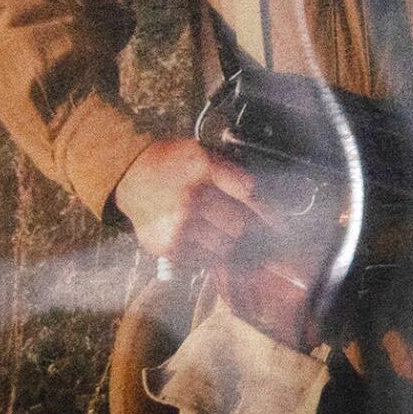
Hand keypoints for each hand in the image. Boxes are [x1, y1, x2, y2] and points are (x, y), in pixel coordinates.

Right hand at [112, 137, 259, 267]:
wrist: (130, 176)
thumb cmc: (171, 164)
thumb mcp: (202, 154)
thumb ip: (232, 174)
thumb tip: (262, 200)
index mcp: (202, 169)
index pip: (247, 193)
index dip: (269, 212)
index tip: (282, 225)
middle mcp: (191, 199)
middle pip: (239, 226)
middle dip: (251, 230)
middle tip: (255, 232)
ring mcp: (179, 226)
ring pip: (225, 247)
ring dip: (232, 244)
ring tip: (226, 235)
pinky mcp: (169, 247)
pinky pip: (204, 259)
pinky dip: (211, 253)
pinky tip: (203, 238)